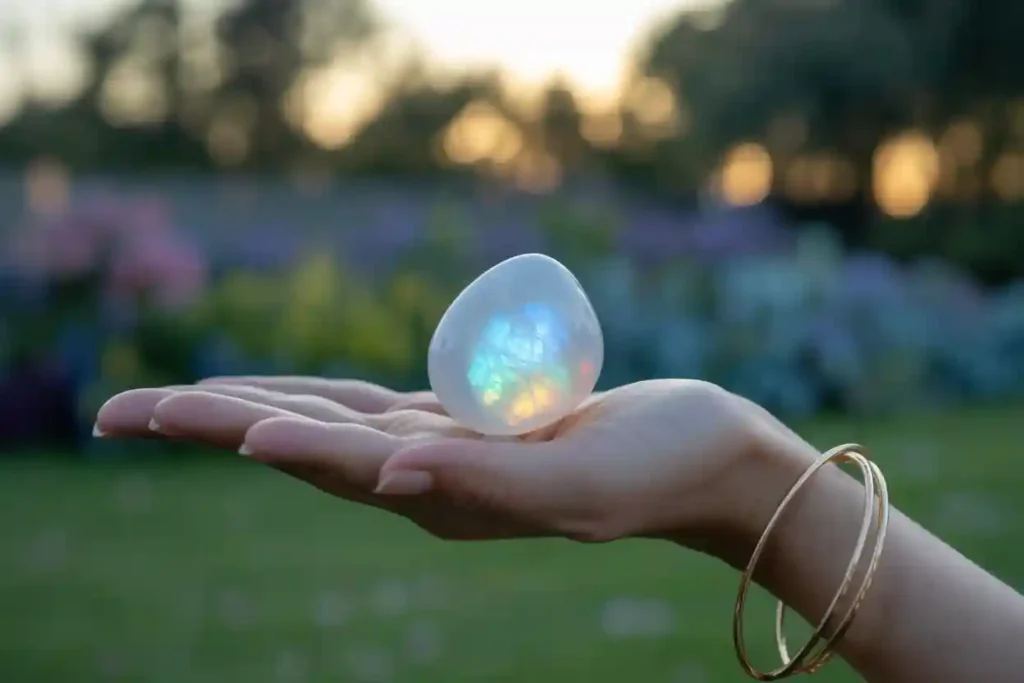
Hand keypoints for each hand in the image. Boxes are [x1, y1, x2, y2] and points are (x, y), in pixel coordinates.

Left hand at [94, 377, 783, 548]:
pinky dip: (311, 396)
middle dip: (209, 424)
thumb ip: (488, 478)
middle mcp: (428, 482)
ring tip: (165, 403)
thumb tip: (394, 472)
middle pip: (301, 442)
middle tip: (112, 411)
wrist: (704, 461)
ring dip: (244, 407)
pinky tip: (275, 394)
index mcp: (448, 499)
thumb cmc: (659, 470)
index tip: (185, 416)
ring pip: (323, 423)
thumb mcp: (580, 481)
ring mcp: (441, 454)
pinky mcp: (464, 428)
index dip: (261, 433)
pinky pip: (368, 409)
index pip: (332, 463)